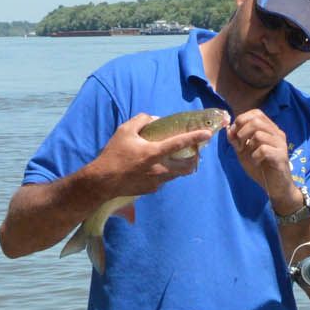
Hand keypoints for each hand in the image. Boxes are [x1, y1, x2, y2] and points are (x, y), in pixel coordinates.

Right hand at [90, 113, 216, 207]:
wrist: (103, 182)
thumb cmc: (113, 154)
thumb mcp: (124, 131)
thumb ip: (141, 121)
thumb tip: (155, 119)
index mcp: (153, 153)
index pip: (179, 143)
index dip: (195, 137)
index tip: (207, 133)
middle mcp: (159, 169)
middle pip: (188, 166)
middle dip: (195, 159)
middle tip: (194, 152)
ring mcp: (157, 181)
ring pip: (177, 174)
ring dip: (180, 166)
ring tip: (175, 158)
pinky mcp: (153, 190)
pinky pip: (165, 180)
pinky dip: (166, 172)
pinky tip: (156, 168)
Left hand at [227, 110, 303, 212]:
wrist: (276, 187)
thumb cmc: (261, 168)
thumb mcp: (243, 153)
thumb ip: (236, 140)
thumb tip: (228, 128)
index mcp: (269, 129)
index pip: (256, 113)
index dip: (241, 119)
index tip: (234, 133)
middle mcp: (277, 133)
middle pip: (256, 120)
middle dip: (241, 131)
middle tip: (239, 145)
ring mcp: (281, 144)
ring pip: (259, 134)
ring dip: (248, 145)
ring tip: (248, 155)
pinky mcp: (281, 156)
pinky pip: (263, 149)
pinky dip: (255, 156)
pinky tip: (257, 162)